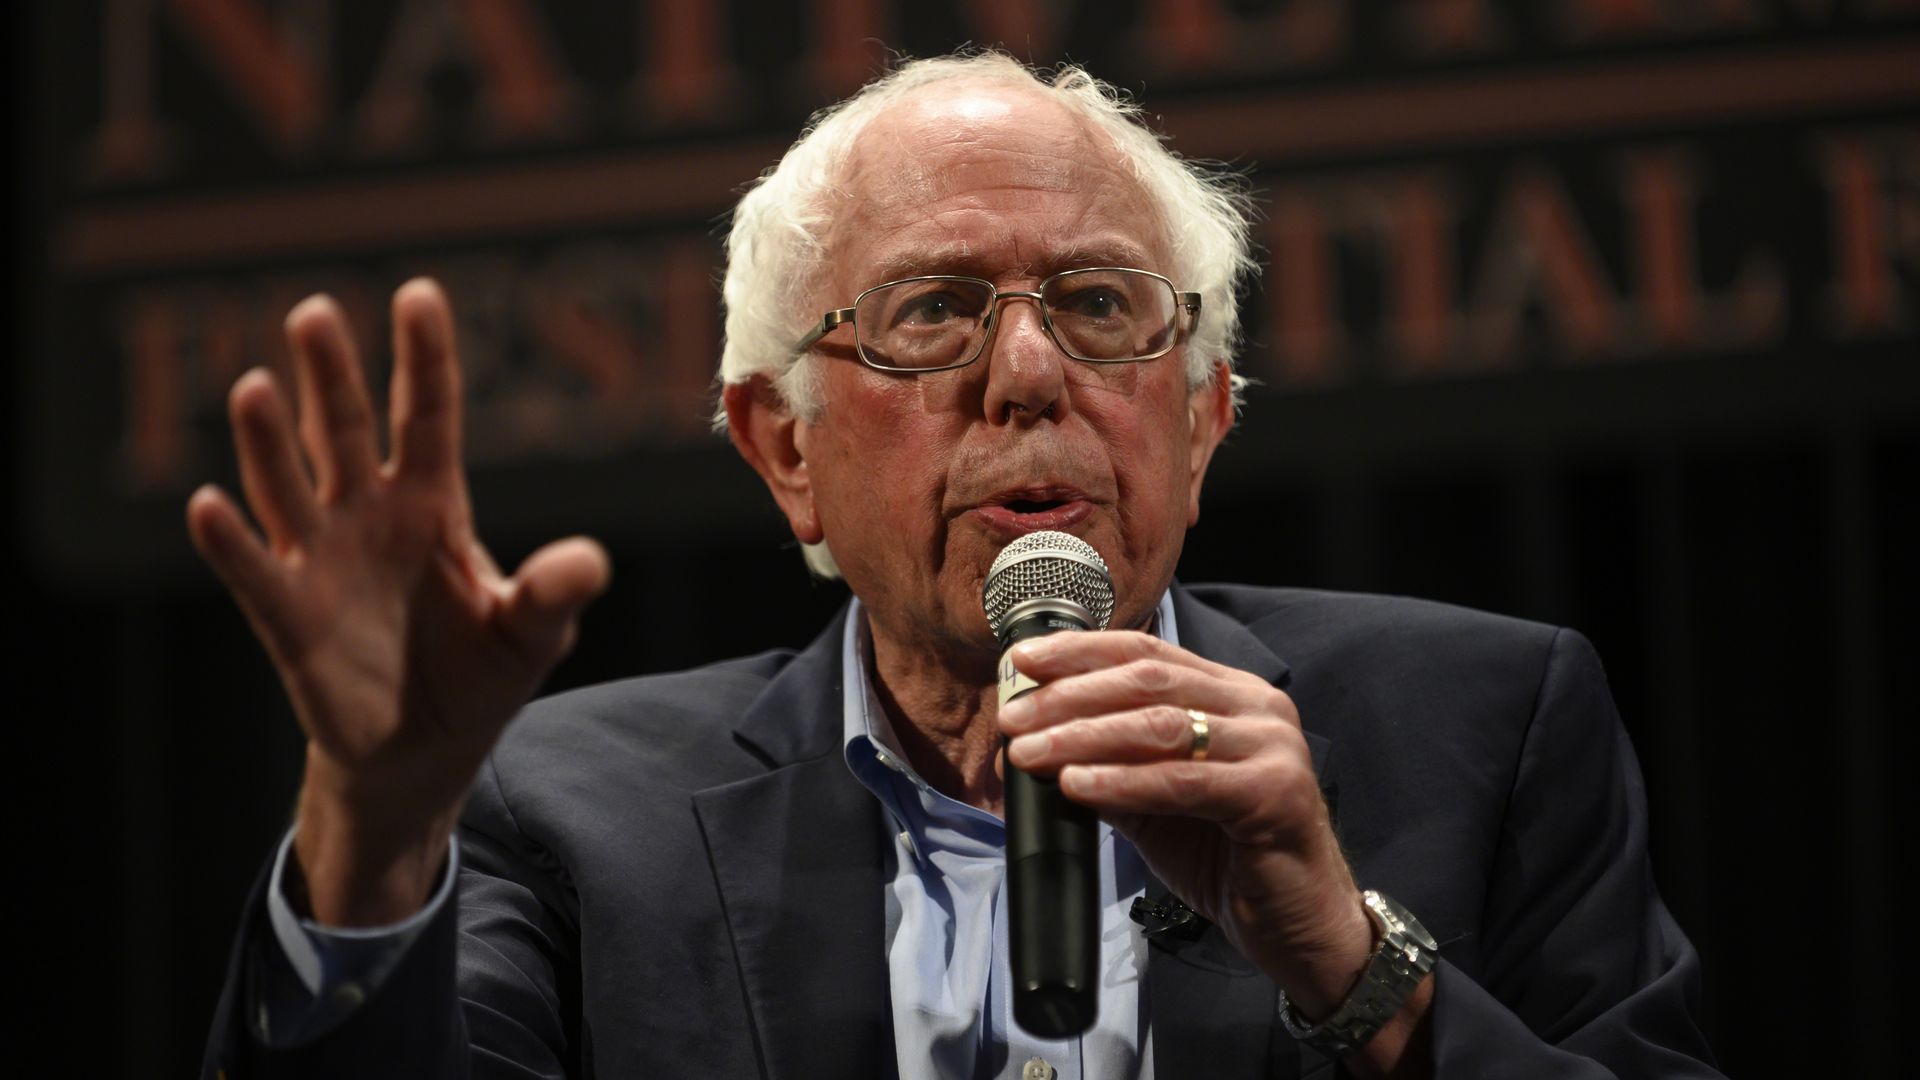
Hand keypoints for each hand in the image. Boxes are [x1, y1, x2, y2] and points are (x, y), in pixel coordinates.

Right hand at [185, 279, 609, 924]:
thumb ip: (553, 594)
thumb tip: (590, 562)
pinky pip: (256, 572)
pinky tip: (209, 506)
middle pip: (343, 431)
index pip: (427, 416)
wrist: (427, 754)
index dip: (423, 359)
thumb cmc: (481, 678)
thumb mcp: (531, 635)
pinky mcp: (290, 618)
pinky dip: (231, 542)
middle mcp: (368, 516)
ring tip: (254, 387)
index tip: (418, 294)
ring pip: (289, 485)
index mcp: (433, 504)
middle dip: (329, 376)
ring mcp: (323, 561)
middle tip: (314, 314)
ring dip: (269, 441)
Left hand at [998, 631, 1398, 1027]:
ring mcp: (1272, 747)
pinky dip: (1122, 781)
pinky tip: (1078, 785)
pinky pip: (1183, 781)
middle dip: (1070, 696)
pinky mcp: (1275, 793)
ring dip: (1083, 736)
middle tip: (1013, 718)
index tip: (1023, 662)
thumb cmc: (1230, 859)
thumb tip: (1038, 744)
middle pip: (1148, 682)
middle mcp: (1257, 708)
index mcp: (1232, 694)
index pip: (1148, 653)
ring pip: (1161, 725)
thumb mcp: (1158, 804)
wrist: (1299, 925)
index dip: (1081, 652)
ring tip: (1031, 752)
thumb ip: (1113, 767)